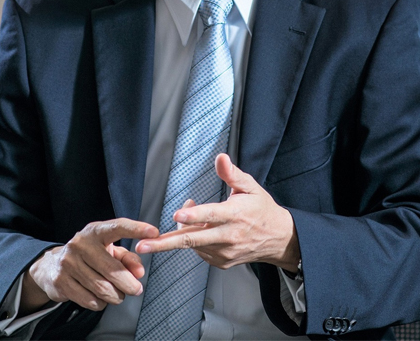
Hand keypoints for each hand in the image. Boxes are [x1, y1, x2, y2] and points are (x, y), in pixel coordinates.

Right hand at [21, 218, 157, 313]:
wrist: (52, 266)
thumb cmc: (90, 256)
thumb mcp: (109, 251)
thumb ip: (129, 258)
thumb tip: (139, 272)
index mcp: (95, 231)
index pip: (117, 227)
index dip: (136, 229)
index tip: (154, 233)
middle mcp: (80, 244)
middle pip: (112, 270)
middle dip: (128, 284)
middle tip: (136, 289)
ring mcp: (68, 263)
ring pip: (103, 289)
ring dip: (115, 296)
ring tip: (116, 294)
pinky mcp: (61, 281)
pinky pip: (90, 300)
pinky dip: (100, 303)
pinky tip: (99, 297)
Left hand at [135, 154, 300, 271]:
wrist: (278, 239)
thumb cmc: (261, 208)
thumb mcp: (250, 187)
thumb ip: (232, 174)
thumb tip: (220, 157)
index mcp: (235, 215)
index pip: (211, 215)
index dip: (193, 215)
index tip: (177, 215)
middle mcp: (229, 236)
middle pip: (191, 240)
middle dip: (164, 243)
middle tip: (142, 246)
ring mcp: (224, 253)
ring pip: (192, 244)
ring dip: (181, 231)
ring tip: (186, 216)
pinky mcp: (222, 262)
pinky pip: (199, 252)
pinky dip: (193, 240)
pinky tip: (200, 228)